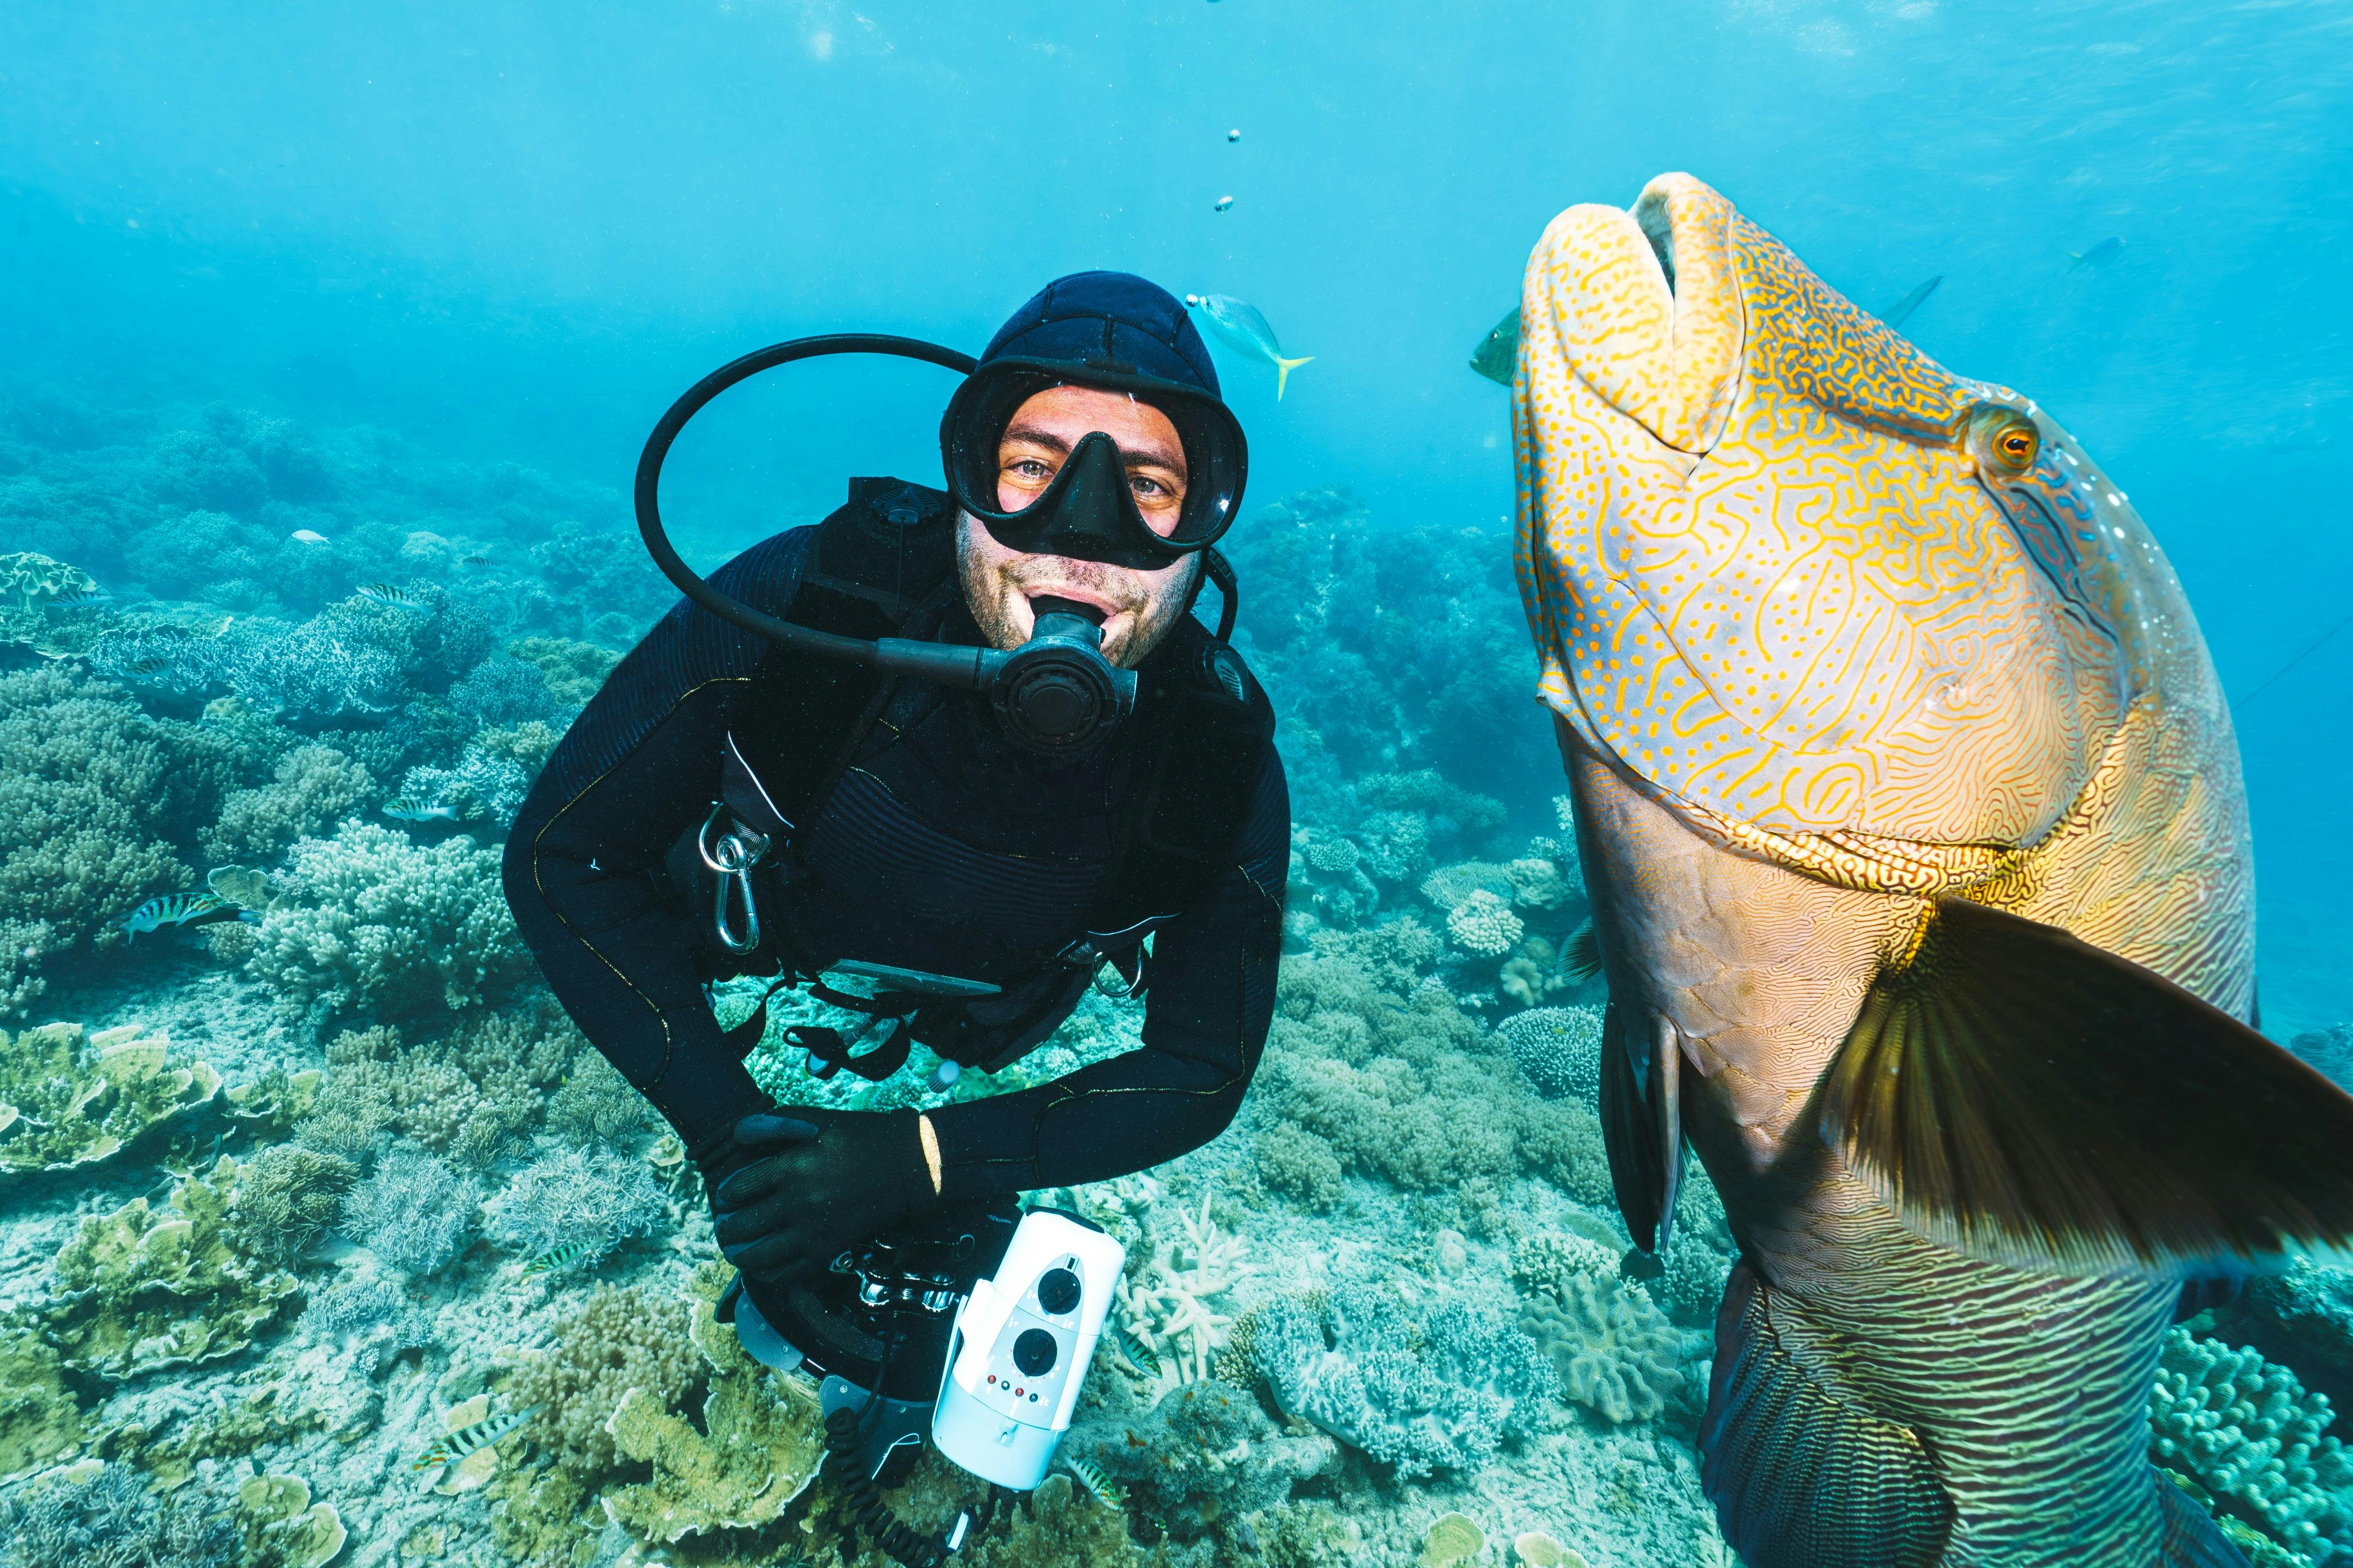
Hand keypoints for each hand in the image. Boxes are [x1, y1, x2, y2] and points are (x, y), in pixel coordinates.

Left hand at [709, 1110, 937, 1286]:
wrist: (908, 1167)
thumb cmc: (860, 1138)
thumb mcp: (816, 1121)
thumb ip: (773, 1125)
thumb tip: (736, 1134)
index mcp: (793, 1167)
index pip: (737, 1190)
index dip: (724, 1195)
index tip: (724, 1197)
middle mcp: (799, 1203)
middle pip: (742, 1226)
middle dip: (726, 1228)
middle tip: (723, 1226)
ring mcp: (814, 1232)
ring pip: (758, 1256)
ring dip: (739, 1255)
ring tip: (735, 1250)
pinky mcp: (829, 1251)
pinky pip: (788, 1273)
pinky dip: (767, 1274)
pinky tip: (761, 1267)